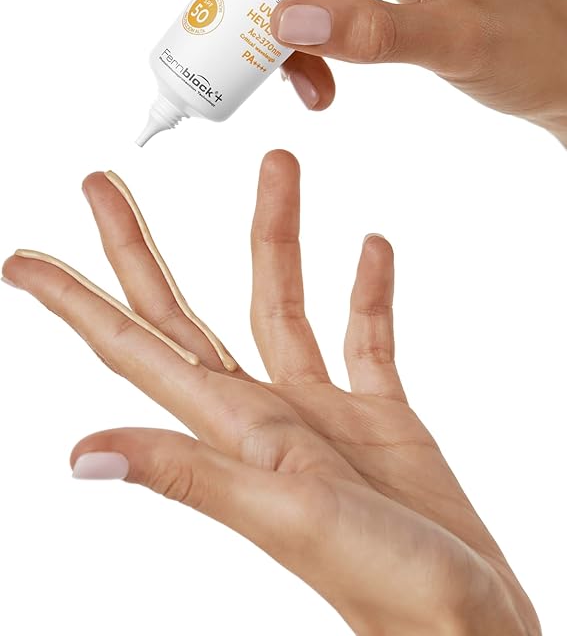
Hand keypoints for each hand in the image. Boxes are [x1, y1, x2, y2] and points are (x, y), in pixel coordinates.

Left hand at [2, 151, 538, 634]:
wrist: (466, 621)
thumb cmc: (382, 583)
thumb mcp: (281, 517)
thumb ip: (190, 475)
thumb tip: (83, 453)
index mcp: (232, 430)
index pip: (133, 350)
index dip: (74, 303)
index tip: (22, 260)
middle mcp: (262, 413)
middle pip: (183, 311)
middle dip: (136, 246)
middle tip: (100, 183)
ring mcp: (319, 410)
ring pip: (281, 303)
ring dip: (276, 236)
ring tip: (277, 171)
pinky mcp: (379, 413)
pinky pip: (365, 336)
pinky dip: (367, 291)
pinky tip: (369, 247)